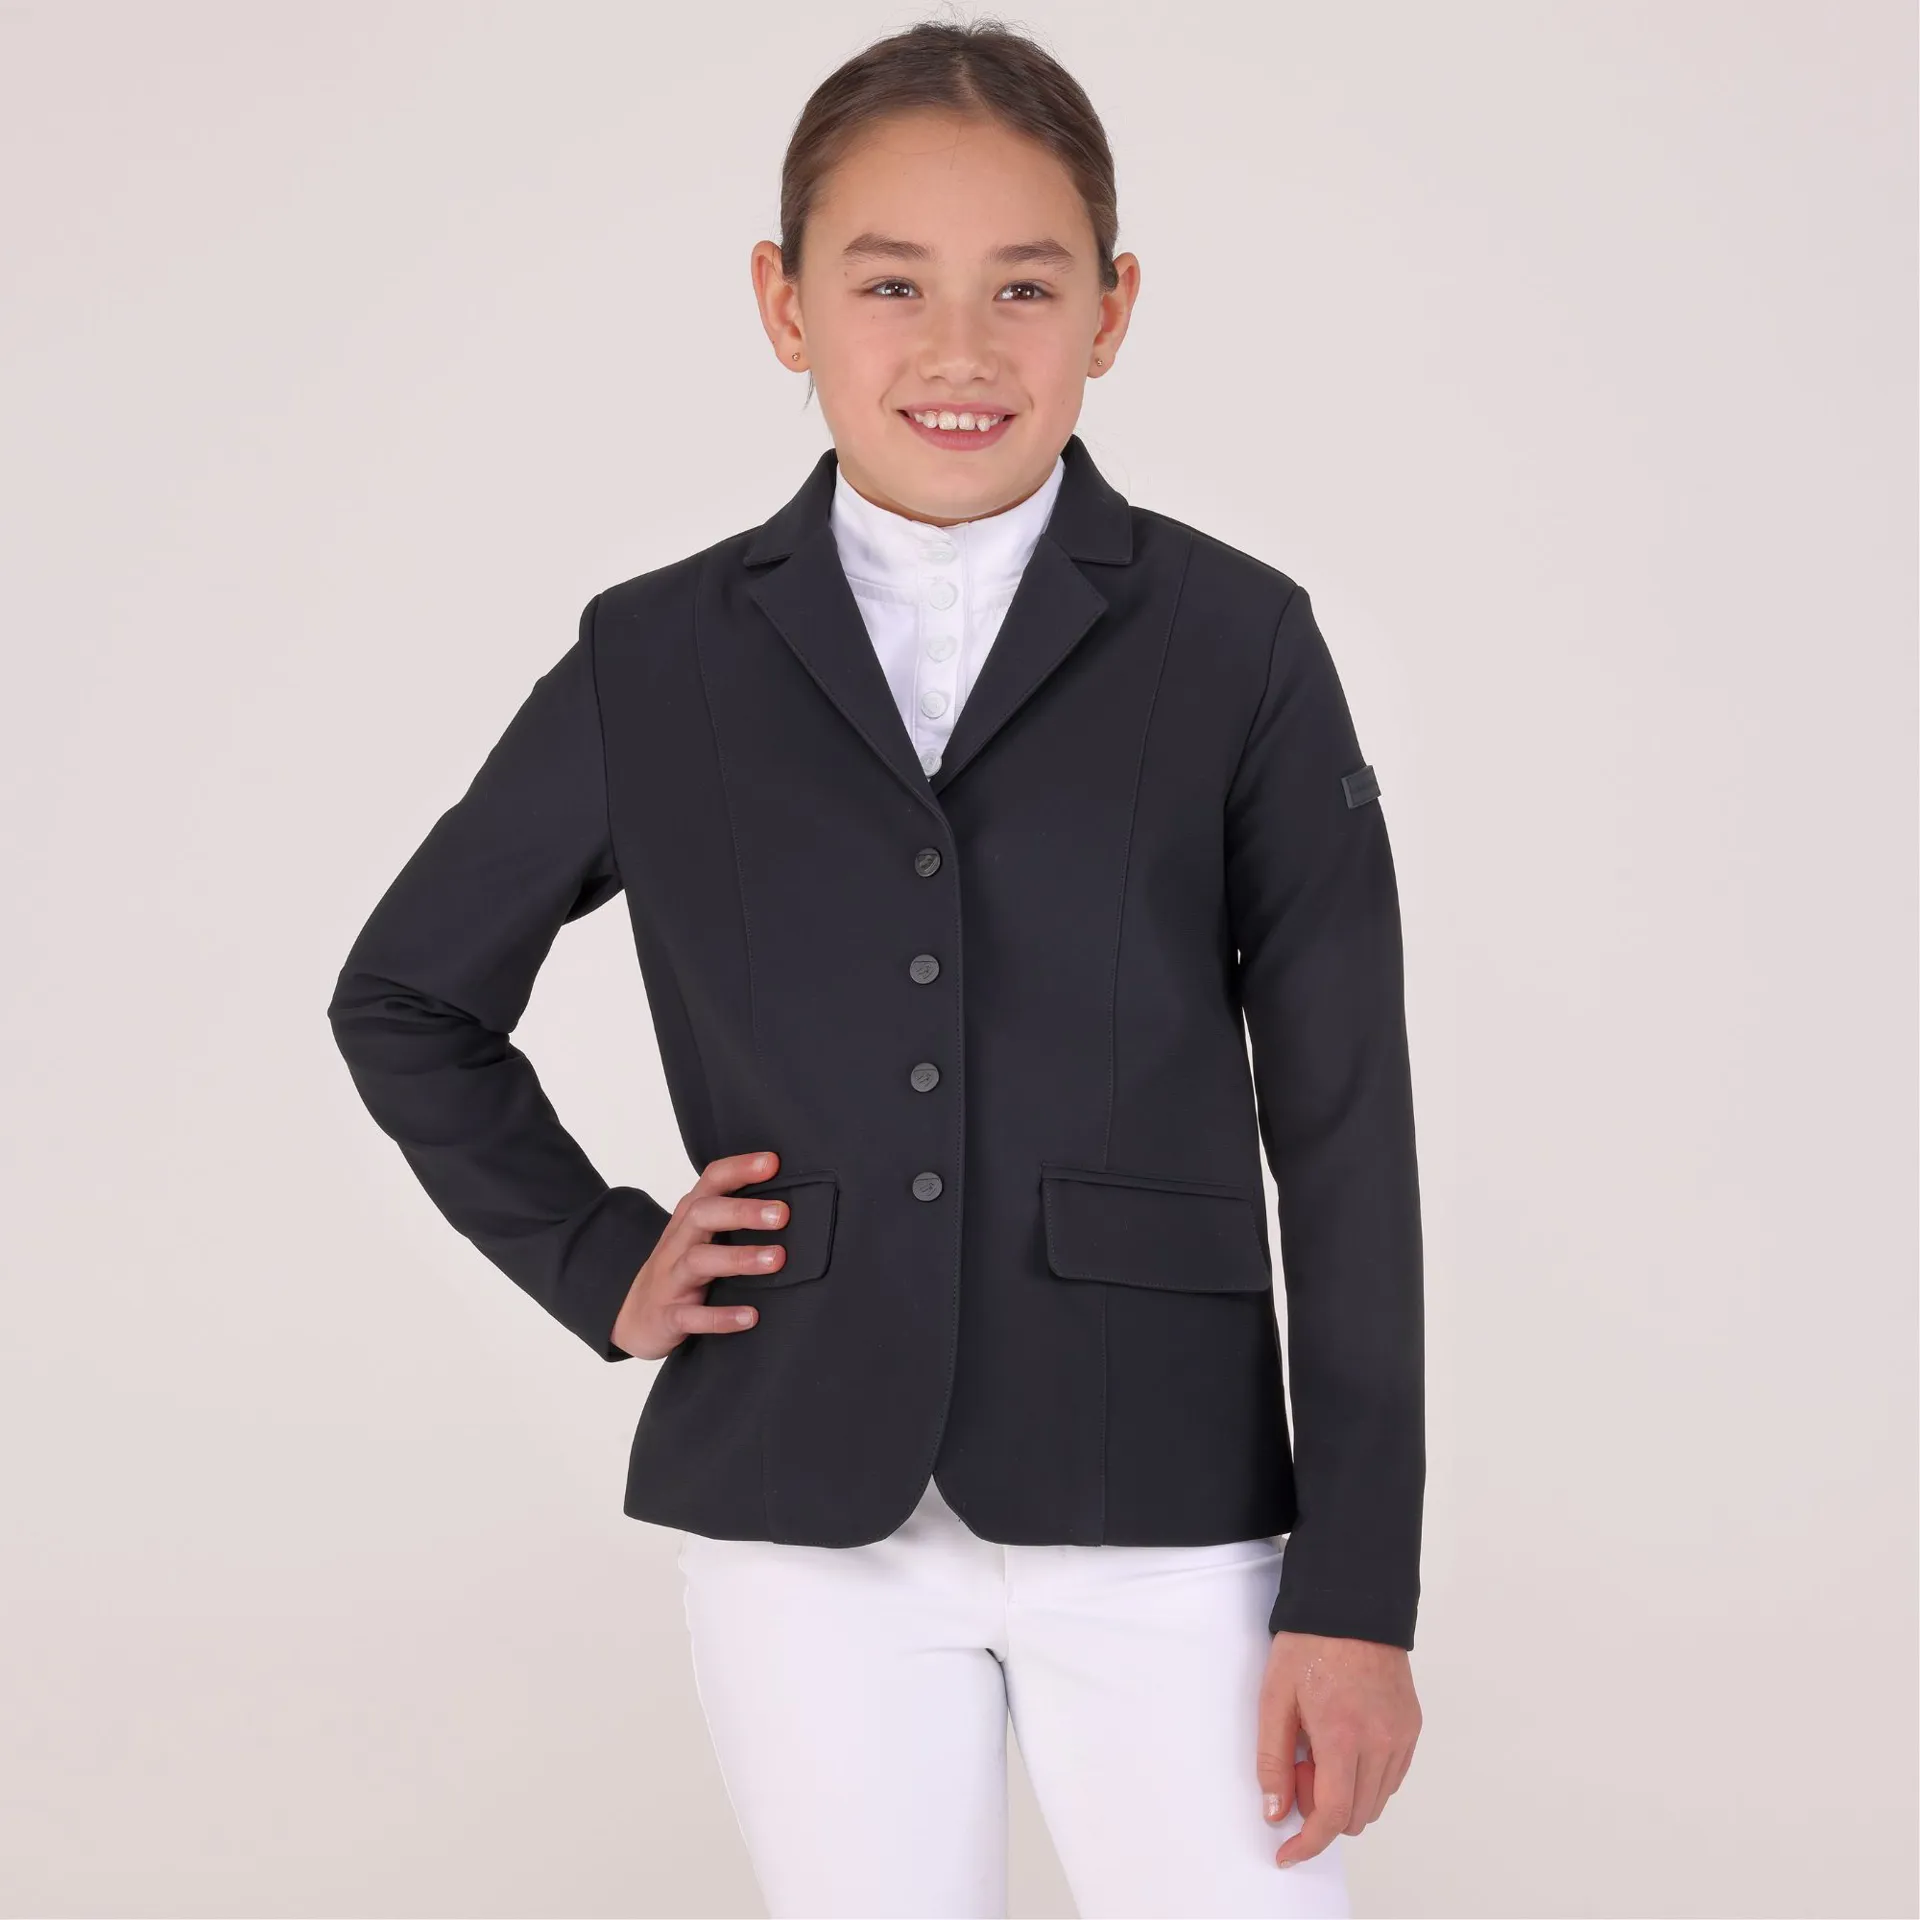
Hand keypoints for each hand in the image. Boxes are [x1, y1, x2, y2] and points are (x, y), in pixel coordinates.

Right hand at [610, 1150, 790, 1359]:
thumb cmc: (680, 1269)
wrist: (634, 1318)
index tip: (772, 1162)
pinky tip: (751, 1317)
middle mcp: (678, 1243)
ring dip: (739, 1259)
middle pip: (703, 1215)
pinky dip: (721, 1317)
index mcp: (689, 1219)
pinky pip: (692, 1316)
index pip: (711, 1182)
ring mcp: (671, 1279)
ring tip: (777, 1259)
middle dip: (742, 1211)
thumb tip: (794, 1198)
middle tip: (783, 1214)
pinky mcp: (669, 1316)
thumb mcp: (700, 1236)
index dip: (739, 1168)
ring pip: (698, 1261)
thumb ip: (734, 1215)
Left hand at [1258, 1631, 1421, 1866]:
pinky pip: (1391, 1778)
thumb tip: (1275, 1811)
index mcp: (1343, 1736)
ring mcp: (1401, 1737)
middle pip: (1354, 1816)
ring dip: (1345, 1795)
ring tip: (1321, 1748)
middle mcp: (1381, 1743)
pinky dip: (1366, 1778)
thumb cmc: (1309, 1644)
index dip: (1308, 1844)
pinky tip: (1345, 1744)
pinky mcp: (1412, 1728)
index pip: (1331, 1815)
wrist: (1351, 1604)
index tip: (1288, 1854)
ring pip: (1375, 1802)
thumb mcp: (1274, 1698)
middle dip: (1321, 1807)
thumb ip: (1273, 1760)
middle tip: (1300, 1764)